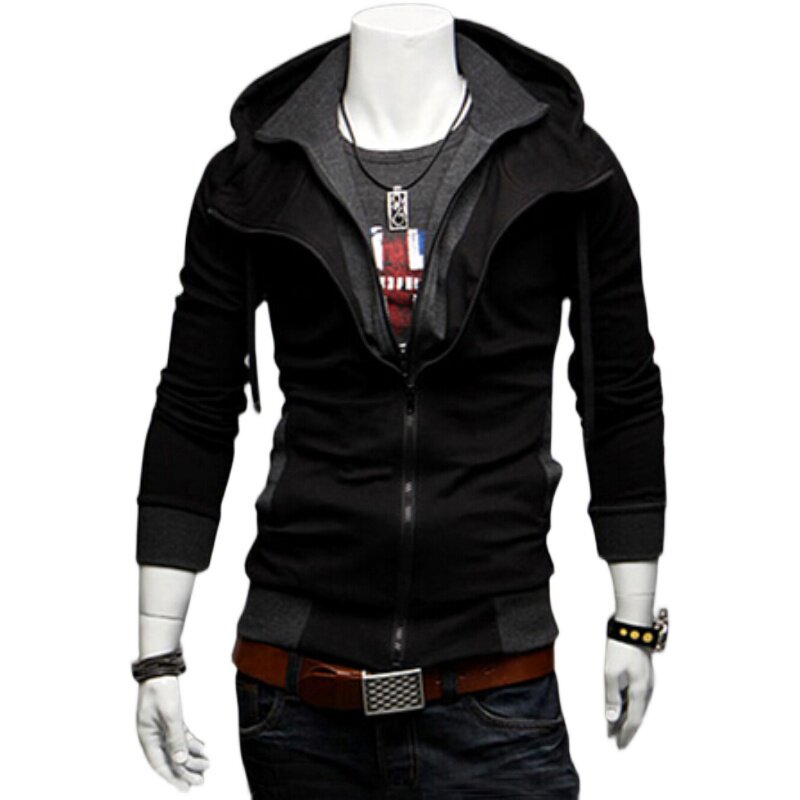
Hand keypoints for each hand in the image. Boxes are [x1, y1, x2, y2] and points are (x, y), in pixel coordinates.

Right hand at [136, 674, 209, 790]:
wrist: (161, 669)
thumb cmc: (162, 690)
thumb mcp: (171, 715)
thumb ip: (176, 739)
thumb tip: (181, 761)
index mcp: (147, 737)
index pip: (160, 764)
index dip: (173, 777)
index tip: (186, 788)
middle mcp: (152, 735)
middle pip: (170, 758)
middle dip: (185, 771)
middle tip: (201, 780)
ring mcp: (160, 727)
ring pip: (177, 748)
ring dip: (191, 757)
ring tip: (206, 765)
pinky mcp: (169, 719)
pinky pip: (180, 736)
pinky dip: (191, 743)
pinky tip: (202, 748)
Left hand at [603, 638, 653, 748]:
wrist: (634, 627)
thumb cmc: (621, 648)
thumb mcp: (611, 673)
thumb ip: (612, 696)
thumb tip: (612, 717)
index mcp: (640, 691)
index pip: (633, 720)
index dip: (626, 734)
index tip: (619, 745)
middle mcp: (647, 689)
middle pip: (638, 715)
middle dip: (626, 728)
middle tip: (617, 739)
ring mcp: (648, 681)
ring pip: (639, 706)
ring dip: (628, 716)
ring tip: (617, 725)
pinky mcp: (644, 674)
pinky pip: (639, 696)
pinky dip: (630, 704)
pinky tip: (623, 705)